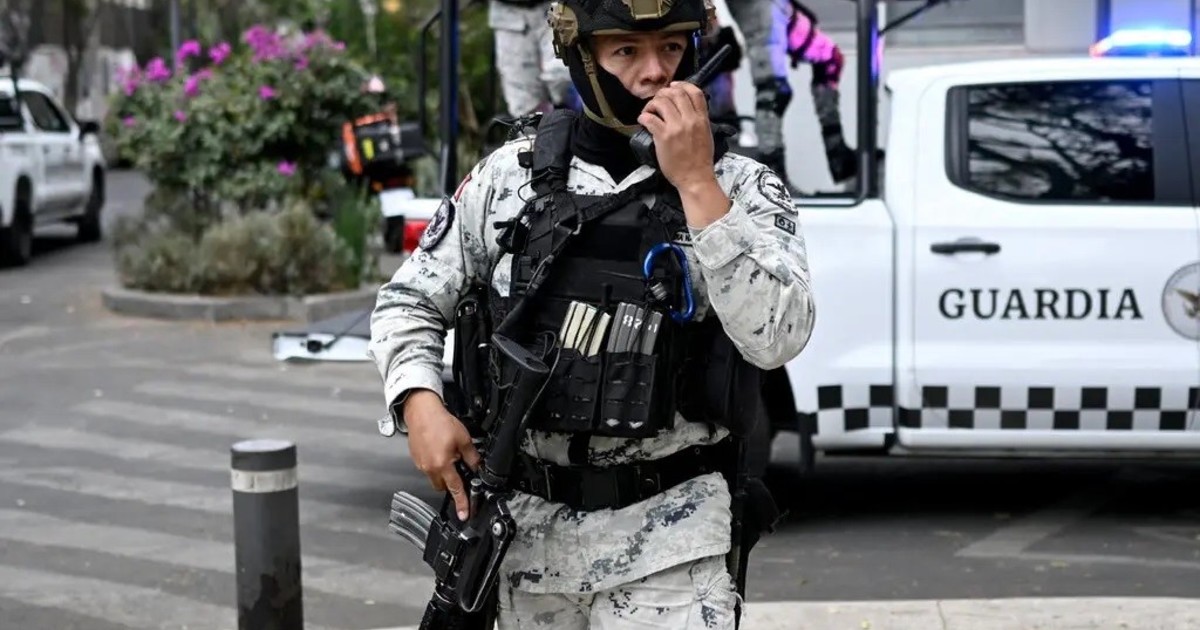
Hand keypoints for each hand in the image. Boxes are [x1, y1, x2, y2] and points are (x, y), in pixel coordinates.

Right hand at [403, 390, 481, 519]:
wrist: (421, 411)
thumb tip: (478, 468)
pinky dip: (435, 465)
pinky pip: (428, 469)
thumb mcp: (463, 439)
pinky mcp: (416, 460)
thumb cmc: (440, 422)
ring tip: (449, 456)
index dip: (462, 502)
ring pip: (435, 478)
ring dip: (443, 473)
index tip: (465, 514)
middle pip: (443, 486)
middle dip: (452, 482)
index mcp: (443, 465)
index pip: (455, 489)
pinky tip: (439, 451)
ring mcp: (421, 465)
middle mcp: (430, 468)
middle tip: (459, 469)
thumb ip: (472, 457)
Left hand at [637, 81, 717, 193]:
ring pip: (661, 101)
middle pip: (676, 92)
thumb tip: (687, 109)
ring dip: (652, 104)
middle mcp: (690, 120)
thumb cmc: (700, 161)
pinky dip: (643, 117)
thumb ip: (698, 119)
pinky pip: (650, 118)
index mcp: (702, 119)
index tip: (673, 86)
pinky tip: (644, 121)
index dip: (682, 85)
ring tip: (650, 112)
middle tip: (658, 101)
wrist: (695, 178)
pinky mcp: (663, 137)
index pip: (694, 92)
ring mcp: (676, 127)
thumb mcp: (706, 134)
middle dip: (664, 93)